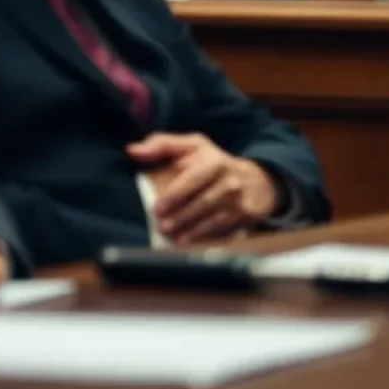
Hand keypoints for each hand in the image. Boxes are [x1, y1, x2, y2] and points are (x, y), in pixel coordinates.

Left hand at [127, 133, 277, 244]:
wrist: (256, 180)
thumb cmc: (214, 162)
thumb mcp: (192, 146)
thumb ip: (161, 145)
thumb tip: (132, 151)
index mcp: (214, 161)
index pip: (193, 179)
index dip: (175, 194)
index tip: (157, 208)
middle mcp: (230, 181)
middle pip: (203, 202)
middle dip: (181, 217)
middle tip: (162, 228)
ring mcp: (240, 201)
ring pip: (213, 218)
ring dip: (192, 231)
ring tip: (174, 239)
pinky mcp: (247, 217)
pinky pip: (224, 230)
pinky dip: (207, 238)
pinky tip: (191, 243)